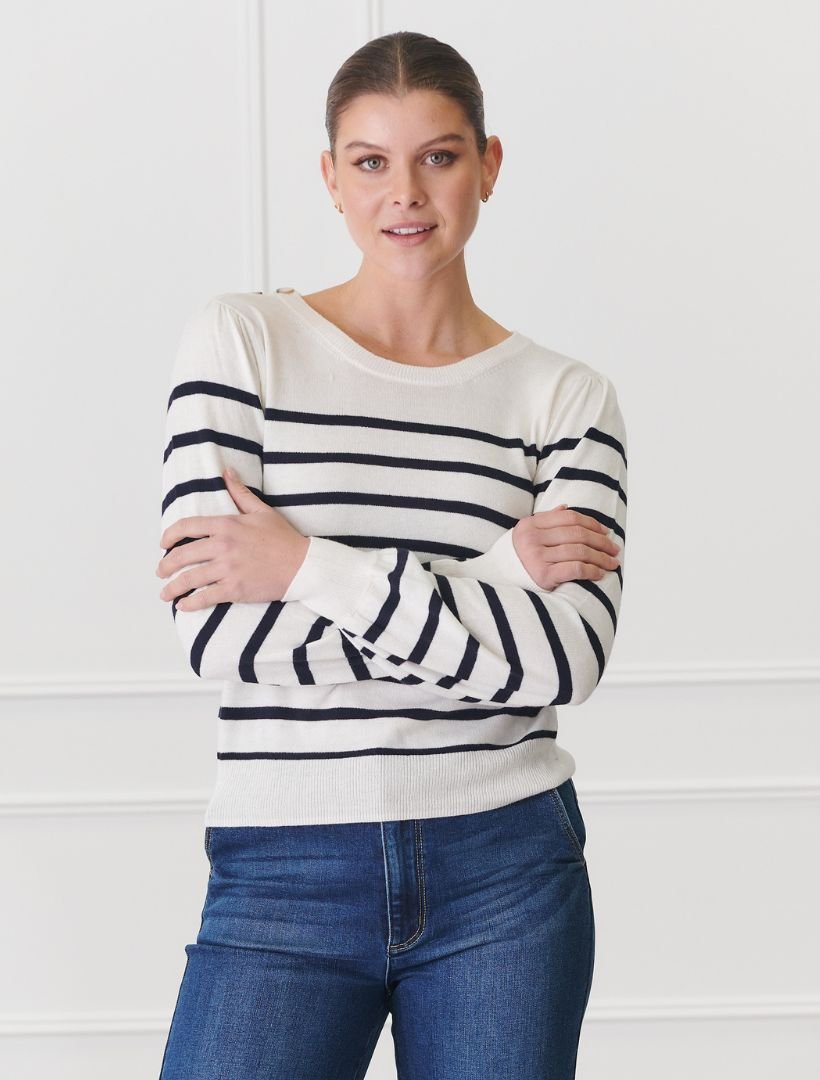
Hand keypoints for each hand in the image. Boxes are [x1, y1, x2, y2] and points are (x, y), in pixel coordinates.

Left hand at [156, 466, 309, 610]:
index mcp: (226, 525)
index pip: (187, 527)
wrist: (303, 565)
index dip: (169, 535)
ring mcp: (228, 569)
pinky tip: (182, 606)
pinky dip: (191, 603)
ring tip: (165, 593)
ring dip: (172, 588)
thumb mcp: (262, 511)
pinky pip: (205, 597)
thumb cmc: (283, 538)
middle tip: (160, 571)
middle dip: (166, 565)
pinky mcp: (235, 589)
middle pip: (182, 555)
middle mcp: (223, 546)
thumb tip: (226, 472)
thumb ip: (240, 493)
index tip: (163, 544)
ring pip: (190, 579)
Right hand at [512, 504, 621, 589]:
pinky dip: (591, 571)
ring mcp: (536, 556)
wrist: (498, 581)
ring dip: (601, 558)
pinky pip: (575, 569)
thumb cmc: (517, 558)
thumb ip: (546, 520)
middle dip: (601, 542)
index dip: (591, 523)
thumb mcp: (527, 534)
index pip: (569, 518)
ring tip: (612, 563)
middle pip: (577, 534)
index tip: (606, 532)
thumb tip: (566, 507)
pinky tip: (600, 574)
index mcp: (530, 524)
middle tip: (615, 549)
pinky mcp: (542, 575)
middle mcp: (532, 538)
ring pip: (579, 551)